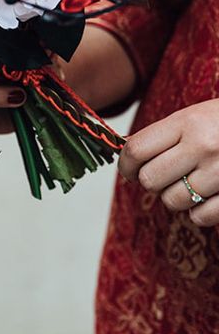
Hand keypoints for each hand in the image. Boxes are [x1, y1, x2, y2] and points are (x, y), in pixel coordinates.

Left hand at [118, 100, 218, 225]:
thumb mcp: (194, 117)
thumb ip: (163, 136)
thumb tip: (126, 159)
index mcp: (187, 122)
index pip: (135, 150)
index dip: (126, 165)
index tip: (129, 171)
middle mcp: (203, 145)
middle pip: (150, 179)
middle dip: (151, 182)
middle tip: (163, 177)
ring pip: (173, 201)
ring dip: (176, 197)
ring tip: (189, 185)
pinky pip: (201, 216)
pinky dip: (200, 212)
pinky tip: (207, 198)